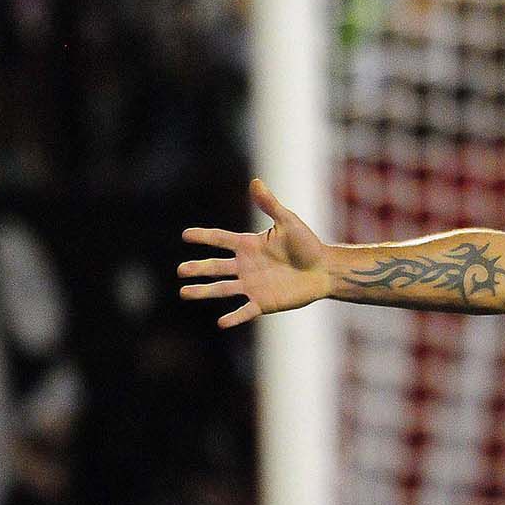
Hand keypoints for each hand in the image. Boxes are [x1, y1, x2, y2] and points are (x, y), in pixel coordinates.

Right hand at [178, 179, 332, 327]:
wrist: (324, 270)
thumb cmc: (307, 244)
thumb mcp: (288, 221)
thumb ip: (270, 205)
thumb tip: (255, 181)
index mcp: (249, 245)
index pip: (221, 239)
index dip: (204, 237)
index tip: (185, 235)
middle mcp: (246, 266)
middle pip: (216, 267)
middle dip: (198, 268)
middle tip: (180, 270)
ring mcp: (252, 285)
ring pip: (223, 289)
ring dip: (204, 291)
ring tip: (184, 293)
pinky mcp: (263, 302)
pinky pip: (245, 311)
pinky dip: (234, 317)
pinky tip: (221, 323)